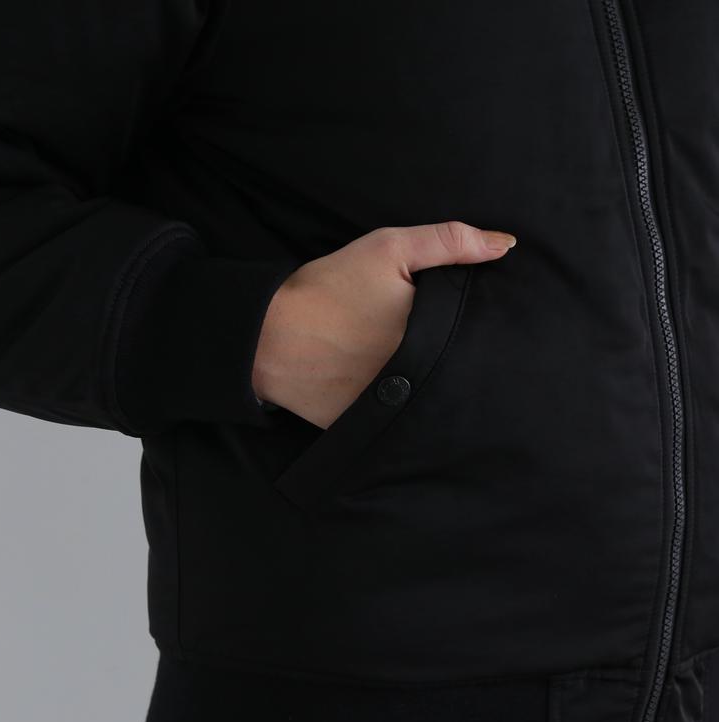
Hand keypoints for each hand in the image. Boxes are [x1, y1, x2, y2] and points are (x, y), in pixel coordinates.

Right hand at [251, 222, 516, 428]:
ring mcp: (393, 408)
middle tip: (447, 345)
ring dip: (434, 387)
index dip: (481, 330)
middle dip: (457, 359)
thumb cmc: (328, 288)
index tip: (478, 322)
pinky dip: (402, 411)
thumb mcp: (388, 249)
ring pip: (432, 401)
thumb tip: (506, 245)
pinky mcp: (369, 428)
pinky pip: (399, 423)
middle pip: (456, 371)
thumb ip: (449, 242)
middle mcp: (418, 378)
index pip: (475, 337)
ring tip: (427, 370)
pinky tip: (395, 393)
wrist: (267, 336)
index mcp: (429, 336)